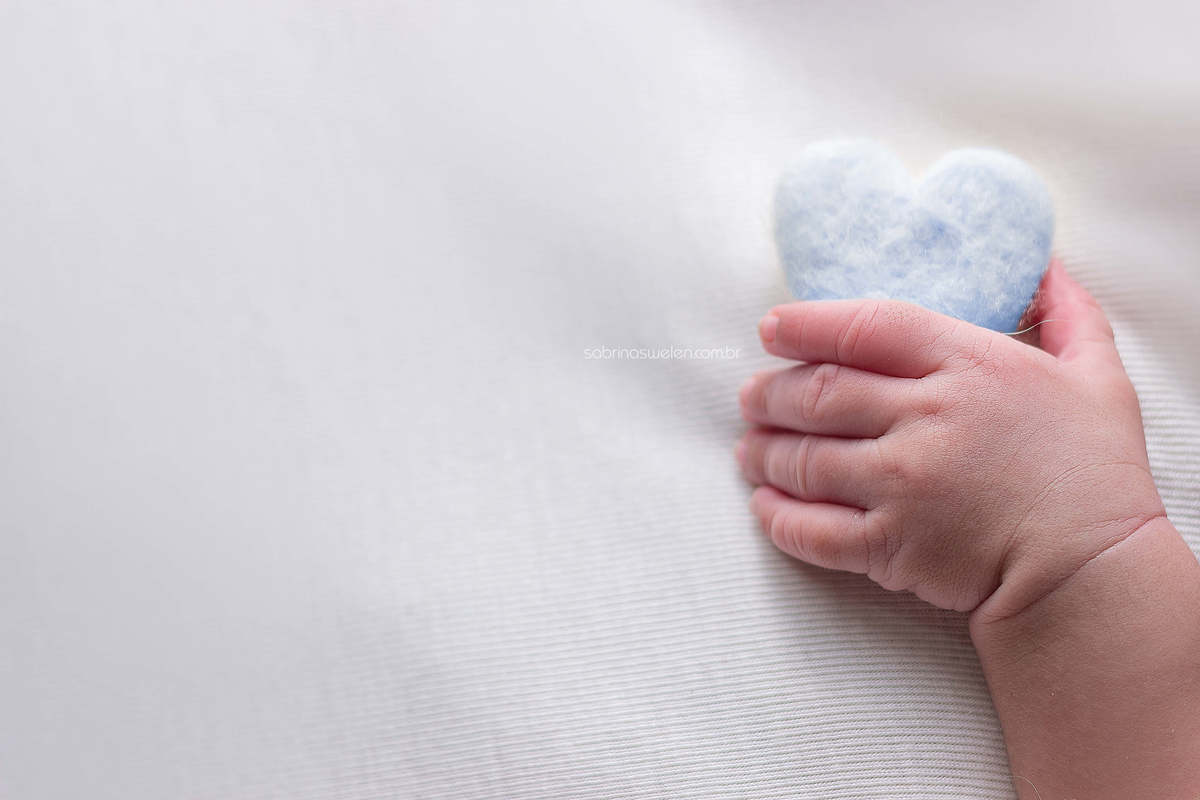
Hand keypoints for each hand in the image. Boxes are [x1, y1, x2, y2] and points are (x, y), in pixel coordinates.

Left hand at [736, 259, 1165, 617]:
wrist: (1092, 572)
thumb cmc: (1095, 470)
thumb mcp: (1096, 372)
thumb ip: (1063, 311)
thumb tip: (1043, 262)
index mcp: (967, 364)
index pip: (863, 327)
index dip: (805, 324)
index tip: (771, 328)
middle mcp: (924, 419)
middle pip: (817, 392)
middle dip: (768, 393)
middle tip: (750, 395)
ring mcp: (901, 484)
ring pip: (803, 458)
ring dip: (763, 451)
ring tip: (749, 448)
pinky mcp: (889, 546)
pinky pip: (810, 528)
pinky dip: (776, 516)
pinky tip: (764, 504)